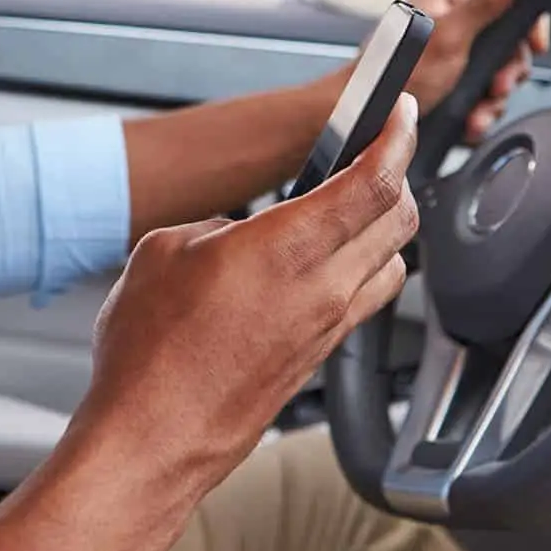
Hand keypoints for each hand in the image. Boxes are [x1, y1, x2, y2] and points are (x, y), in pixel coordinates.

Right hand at [0, 99, 419, 550]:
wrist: (151, 438)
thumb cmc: (149, 355)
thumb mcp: (164, 251)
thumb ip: (215, 228)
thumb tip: (237, 233)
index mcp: (286, 249)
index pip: (374, 181)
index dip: (397, 138)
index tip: (402, 112)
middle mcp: (321, 290)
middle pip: (400, 219)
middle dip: (396, 174)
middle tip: (376, 152)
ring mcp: (325, 329)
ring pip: (392, 262)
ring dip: (384, 227)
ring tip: (351, 209)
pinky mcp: (317, 359)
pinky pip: (364, 300)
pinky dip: (360, 269)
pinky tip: (322, 266)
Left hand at [407, 0, 549, 139]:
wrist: (364, 121)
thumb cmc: (394, 75)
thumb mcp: (448, 36)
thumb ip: (484, 1)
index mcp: (447, 0)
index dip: (526, 24)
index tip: (535, 46)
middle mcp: (448, 23)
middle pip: (506, 42)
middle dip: (506, 72)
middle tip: (497, 86)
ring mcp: (447, 56)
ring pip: (494, 74)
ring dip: (493, 100)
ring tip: (478, 113)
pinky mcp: (446, 85)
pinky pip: (478, 97)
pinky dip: (479, 113)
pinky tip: (470, 122)